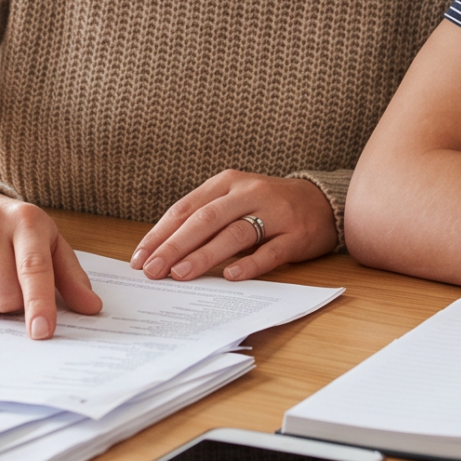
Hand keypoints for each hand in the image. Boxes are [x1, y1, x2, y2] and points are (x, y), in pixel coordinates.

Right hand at [0, 192, 102, 338]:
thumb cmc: (15, 233)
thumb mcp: (48, 245)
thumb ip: (71, 278)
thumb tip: (91, 308)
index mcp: (26, 220)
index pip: (33, 269)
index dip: (38, 304)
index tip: (41, 332)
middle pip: (3, 295)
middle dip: (9, 305)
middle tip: (8, 286)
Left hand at [132, 171, 335, 282]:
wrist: (321, 202)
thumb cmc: (267, 206)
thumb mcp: (233, 202)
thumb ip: (204, 220)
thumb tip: (163, 252)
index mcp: (227, 183)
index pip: (186, 208)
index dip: (160, 233)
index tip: (139, 258)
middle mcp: (249, 193)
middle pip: (205, 220)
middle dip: (174, 246)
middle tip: (153, 269)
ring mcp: (274, 213)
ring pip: (234, 234)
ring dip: (205, 255)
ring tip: (181, 274)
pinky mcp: (296, 235)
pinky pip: (270, 251)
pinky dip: (250, 264)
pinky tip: (231, 277)